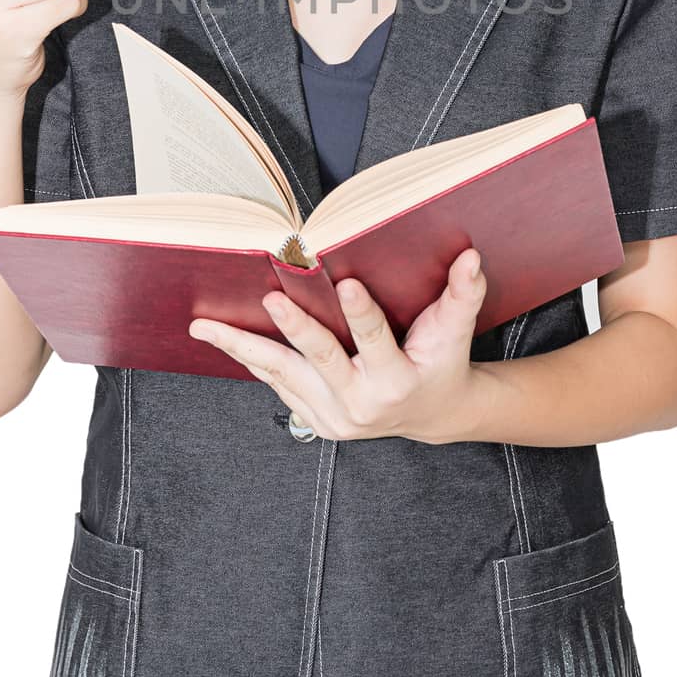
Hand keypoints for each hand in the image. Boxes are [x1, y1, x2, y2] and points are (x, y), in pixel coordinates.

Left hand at [187, 246, 489, 444]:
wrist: (432, 415)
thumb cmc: (442, 363)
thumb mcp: (454, 334)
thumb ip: (462, 295)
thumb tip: (470, 256)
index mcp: (396, 382)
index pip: (376, 341)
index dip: (361, 314)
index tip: (346, 282)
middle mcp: (361, 405)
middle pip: (319, 359)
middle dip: (294, 328)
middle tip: (270, 299)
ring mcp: (334, 417)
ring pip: (283, 374)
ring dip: (243, 347)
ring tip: (206, 326)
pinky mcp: (316, 420)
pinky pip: (279, 383)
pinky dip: (253, 358)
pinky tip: (227, 336)